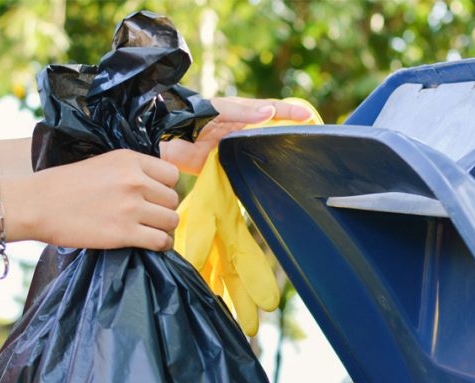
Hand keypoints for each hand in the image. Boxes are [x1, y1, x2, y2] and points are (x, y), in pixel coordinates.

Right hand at [13, 150, 179, 250]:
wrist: (37, 205)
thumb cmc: (64, 185)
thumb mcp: (102, 163)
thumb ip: (130, 170)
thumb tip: (155, 185)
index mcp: (129, 160)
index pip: (172, 174)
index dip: (166, 187)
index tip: (155, 197)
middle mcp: (134, 181)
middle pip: (173, 199)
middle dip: (164, 209)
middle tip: (149, 217)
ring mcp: (131, 208)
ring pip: (171, 221)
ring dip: (164, 228)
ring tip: (151, 231)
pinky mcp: (124, 233)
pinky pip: (161, 241)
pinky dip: (161, 245)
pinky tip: (151, 244)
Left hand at [161, 97, 313, 174]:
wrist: (162, 137)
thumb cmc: (188, 115)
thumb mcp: (217, 109)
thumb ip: (243, 112)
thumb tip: (271, 112)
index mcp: (240, 112)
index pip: (272, 110)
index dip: (291, 112)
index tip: (310, 117)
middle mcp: (240, 129)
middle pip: (270, 132)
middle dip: (289, 135)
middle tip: (312, 142)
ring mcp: (232, 148)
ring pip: (259, 151)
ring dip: (275, 155)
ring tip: (297, 163)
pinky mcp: (221, 165)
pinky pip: (243, 170)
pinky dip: (256, 174)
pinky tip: (268, 182)